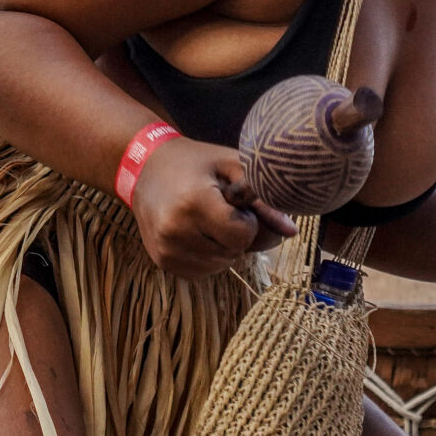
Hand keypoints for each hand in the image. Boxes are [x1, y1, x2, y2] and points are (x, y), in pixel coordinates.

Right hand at [131, 137, 297, 277]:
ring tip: (207, 219)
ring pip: (220, 266)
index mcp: (194, 203)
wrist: (145, 166)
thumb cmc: (195, 162)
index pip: (242, 236)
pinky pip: (202, 272)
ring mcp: (165, 249)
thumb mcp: (231, 166)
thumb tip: (291, 232)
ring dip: (223, 248)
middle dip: (236, 235)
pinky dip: (208, 257)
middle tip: (220, 209)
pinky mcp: (161, 261)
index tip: (234, 204)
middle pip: (232, 253)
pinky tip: (197, 233)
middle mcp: (175, 230)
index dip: (247, 222)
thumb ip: (262, 198)